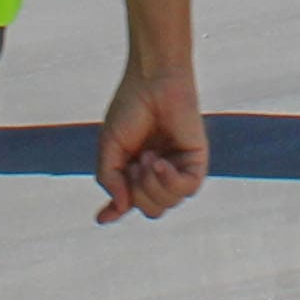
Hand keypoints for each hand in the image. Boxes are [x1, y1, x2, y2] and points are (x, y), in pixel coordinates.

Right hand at [94, 66, 209, 224]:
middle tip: (134, 163)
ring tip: (147, 156)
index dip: (115, 211)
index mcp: (135, 170)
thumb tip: (122, 207)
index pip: (128, 201)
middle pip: (150, 209)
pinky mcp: (196, 162)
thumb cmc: (130, 108)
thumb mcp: (109, 146)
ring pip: (166, 204)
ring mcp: (178, 169)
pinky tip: (161, 162)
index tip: (103, 218)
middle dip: (137, 192)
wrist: (153, 81)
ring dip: (150, 185)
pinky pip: (187, 190)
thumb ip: (109, 179)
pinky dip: (169, 181)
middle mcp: (158, 174)